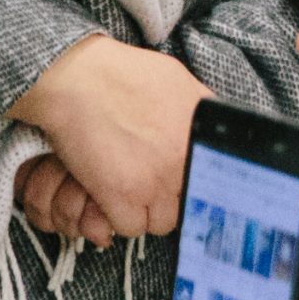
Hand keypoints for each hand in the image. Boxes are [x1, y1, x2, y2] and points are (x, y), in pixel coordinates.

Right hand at [8, 36, 210, 238]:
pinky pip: (131, 226)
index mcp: (202, 130)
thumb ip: (198, 109)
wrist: (77, 78)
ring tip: (129, 190)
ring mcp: (158, 180)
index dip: (200, 184)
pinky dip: (117, 216)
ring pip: (162, 221)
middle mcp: (186, 158)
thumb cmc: (120, 73)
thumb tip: (210, 128)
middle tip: (150, 185)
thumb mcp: (176, 80)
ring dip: (146, 211)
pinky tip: (108, 195)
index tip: (187, 184)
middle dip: (171, 199)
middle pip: (189, 203)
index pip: (220, 177)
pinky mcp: (125, 195)